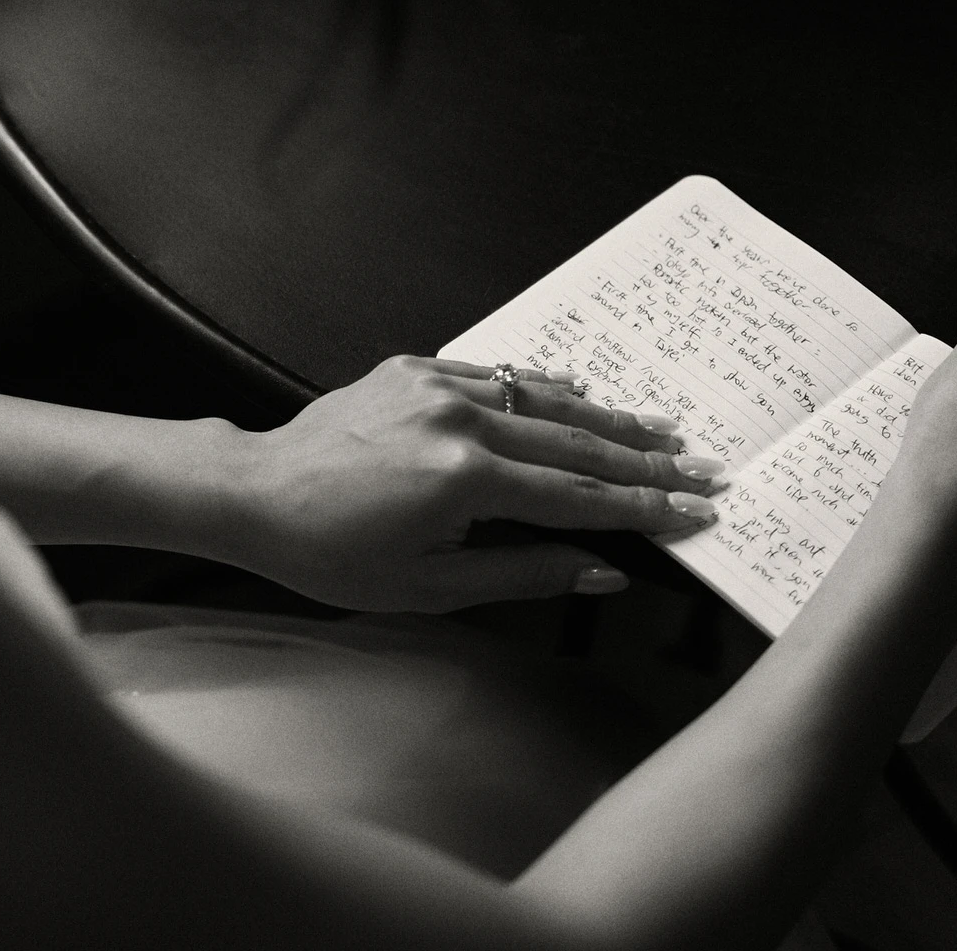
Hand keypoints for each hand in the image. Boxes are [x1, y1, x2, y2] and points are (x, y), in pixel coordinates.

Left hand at [231, 355, 730, 611]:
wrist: (253, 493)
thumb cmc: (329, 554)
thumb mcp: (428, 587)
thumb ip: (522, 573)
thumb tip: (601, 567)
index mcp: (465, 480)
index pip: (579, 497)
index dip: (643, 508)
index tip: (693, 512)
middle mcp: (460, 421)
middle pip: (576, 444)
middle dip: (646, 460)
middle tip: (703, 468)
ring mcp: (438, 387)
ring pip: (544, 400)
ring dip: (608, 417)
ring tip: (662, 428)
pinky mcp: (416, 369)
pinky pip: (497, 375)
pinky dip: (543, 387)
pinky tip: (581, 391)